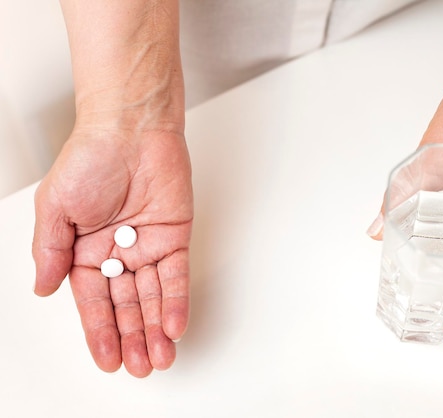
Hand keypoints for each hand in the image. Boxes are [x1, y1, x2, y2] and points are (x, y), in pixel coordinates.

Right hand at [33, 127, 192, 376]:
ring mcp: (147, 247)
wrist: (131, 128)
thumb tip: (44, 289)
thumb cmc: (89, 159)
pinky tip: (173, 326)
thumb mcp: (55, 207)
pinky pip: (176, 276)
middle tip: (141, 367)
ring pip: (153, 297)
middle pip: (126, 306)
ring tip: (160, 358)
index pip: (93, 303)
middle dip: (133, 338)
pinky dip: (175, 301)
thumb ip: (50, 251)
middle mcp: (117, 254)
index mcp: (83, 251)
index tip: (108, 360)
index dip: (100, 333)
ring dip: (155, 328)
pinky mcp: (174, 237)